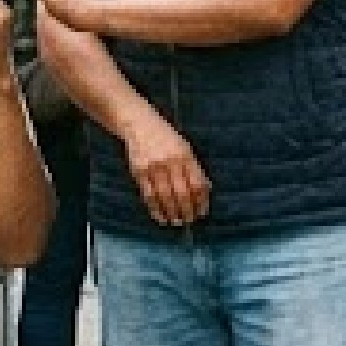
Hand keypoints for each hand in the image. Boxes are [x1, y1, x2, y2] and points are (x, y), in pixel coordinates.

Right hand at [119, 111, 209, 228]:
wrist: (139, 124)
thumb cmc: (165, 137)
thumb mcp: (184, 147)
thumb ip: (194, 167)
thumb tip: (206, 189)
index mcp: (185, 155)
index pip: (197, 184)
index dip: (201, 201)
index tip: (202, 211)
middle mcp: (171, 162)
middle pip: (182, 194)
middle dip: (188, 211)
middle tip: (190, 220)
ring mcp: (154, 168)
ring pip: (165, 198)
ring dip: (173, 213)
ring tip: (177, 221)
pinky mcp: (139, 173)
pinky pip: (149, 196)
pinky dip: (156, 210)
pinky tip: (161, 218)